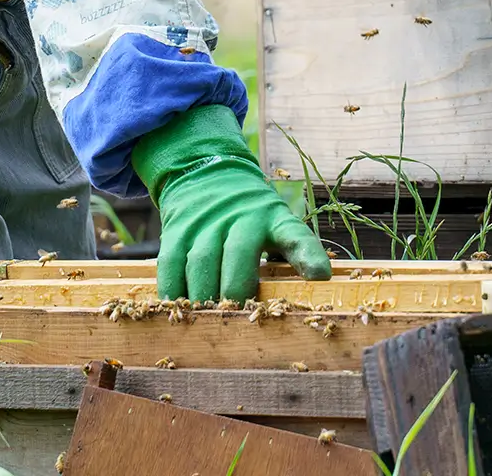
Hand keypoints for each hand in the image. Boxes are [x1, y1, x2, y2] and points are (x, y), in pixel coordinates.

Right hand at [133, 105, 331, 301]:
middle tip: (237, 315)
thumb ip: (291, 255)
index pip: (295, 235)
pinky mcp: (177, 229)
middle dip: (237, 290)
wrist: (205, 173)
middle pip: (238, 254)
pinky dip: (174, 290)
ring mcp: (206, 221)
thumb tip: (311, 291)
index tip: (320, 275)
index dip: (308, 256)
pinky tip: (179, 308)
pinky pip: (171, 264)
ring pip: (201, 262)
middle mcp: (241, 217)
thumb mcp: (276, 225)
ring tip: (207, 318)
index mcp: (274, 219)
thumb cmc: (250, 217)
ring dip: (203, 296)